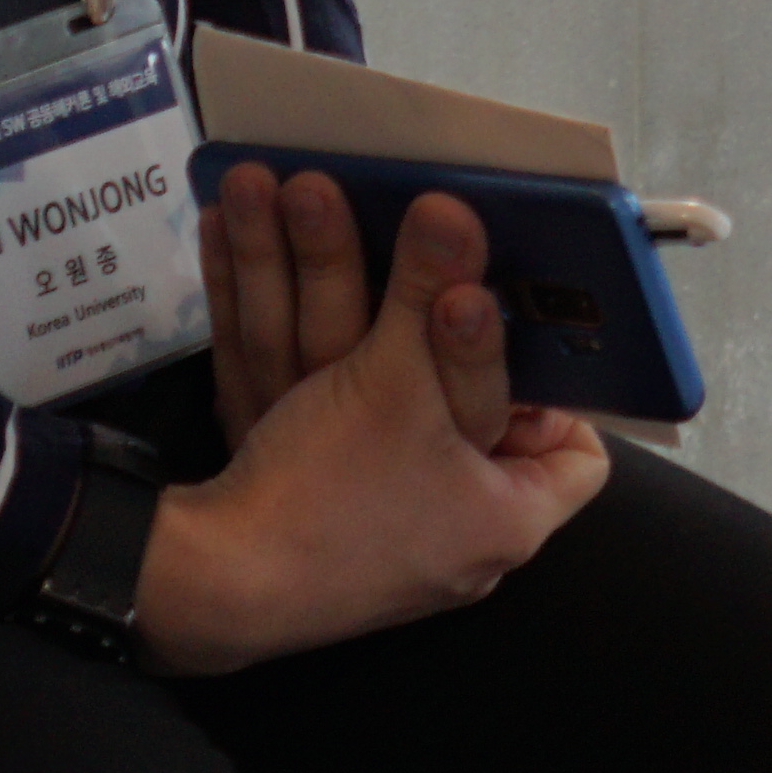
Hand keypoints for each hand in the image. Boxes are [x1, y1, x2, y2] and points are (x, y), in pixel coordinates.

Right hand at [150, 169, 610, 676]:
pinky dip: (270, 324)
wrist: (195, 583)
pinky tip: (227, 232)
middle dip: (420, 293)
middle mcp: (445, 528)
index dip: (562, 393)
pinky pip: (295, 395)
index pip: (575, 459)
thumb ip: (426, 296)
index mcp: (505, 518)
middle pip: (453, 388)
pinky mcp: (292, 500)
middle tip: (420, 227)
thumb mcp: (395, 386)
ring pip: (358, 377)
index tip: (530, 324)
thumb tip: (455, 215)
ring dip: (324, 277)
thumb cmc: (326, 500)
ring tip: (296, 188)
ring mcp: (364, 518)